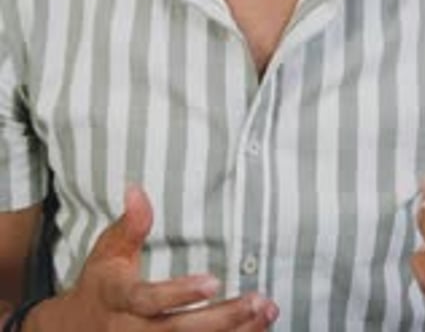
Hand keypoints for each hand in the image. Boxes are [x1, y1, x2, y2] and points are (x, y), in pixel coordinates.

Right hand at [27, 185, 278, 330]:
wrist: (78, 331)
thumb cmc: (102, 285)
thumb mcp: (108, 252)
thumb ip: (129, 225)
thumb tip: (136, 187)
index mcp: (118, 300)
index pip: (148, 301)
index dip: (178, 293)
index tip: (213, 281)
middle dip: (221, 320)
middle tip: (255, 301)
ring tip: (266, 311)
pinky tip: (258, 327)